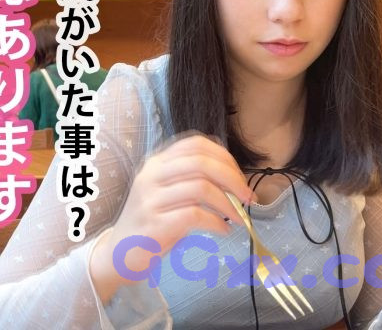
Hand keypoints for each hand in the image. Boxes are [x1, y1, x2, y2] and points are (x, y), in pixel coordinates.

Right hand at [90, 133, 255, 299]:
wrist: (120, 252)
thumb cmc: (154, 220)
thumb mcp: (170, 191)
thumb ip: (195, 179)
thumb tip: (235, 181)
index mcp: (158, 161)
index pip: (196, 144)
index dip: (223, 157)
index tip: (239, 177)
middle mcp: (152, 174)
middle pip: (201, 162)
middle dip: (232, 178)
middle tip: (247, 197)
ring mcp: (151, 198)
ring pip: (201, 187)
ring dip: (228, 203)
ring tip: (238, 217)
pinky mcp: (154, 223)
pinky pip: (195, 215)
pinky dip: (216, 222)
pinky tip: (222, 230)